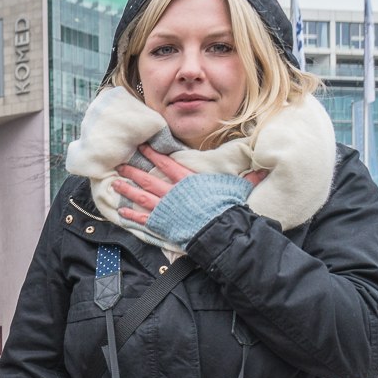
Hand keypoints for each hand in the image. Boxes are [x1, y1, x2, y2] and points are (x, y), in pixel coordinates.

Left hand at [115, 145, 263, 225]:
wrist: (218, 230)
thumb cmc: (226, 209)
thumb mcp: (237, 190)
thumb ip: (246, 178)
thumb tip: (263, 169)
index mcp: (188, 181)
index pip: (167, 164)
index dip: (154, 155)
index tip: (142, 147)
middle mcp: (172, 192)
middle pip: (149, 178)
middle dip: (134, 170)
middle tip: (120, 164)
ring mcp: (165, 208)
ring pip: (141, 196)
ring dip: (127, 190)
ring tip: (115, 183)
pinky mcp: (161, 224)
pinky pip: (142, 219)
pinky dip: (131, 215)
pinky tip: (120, 212)